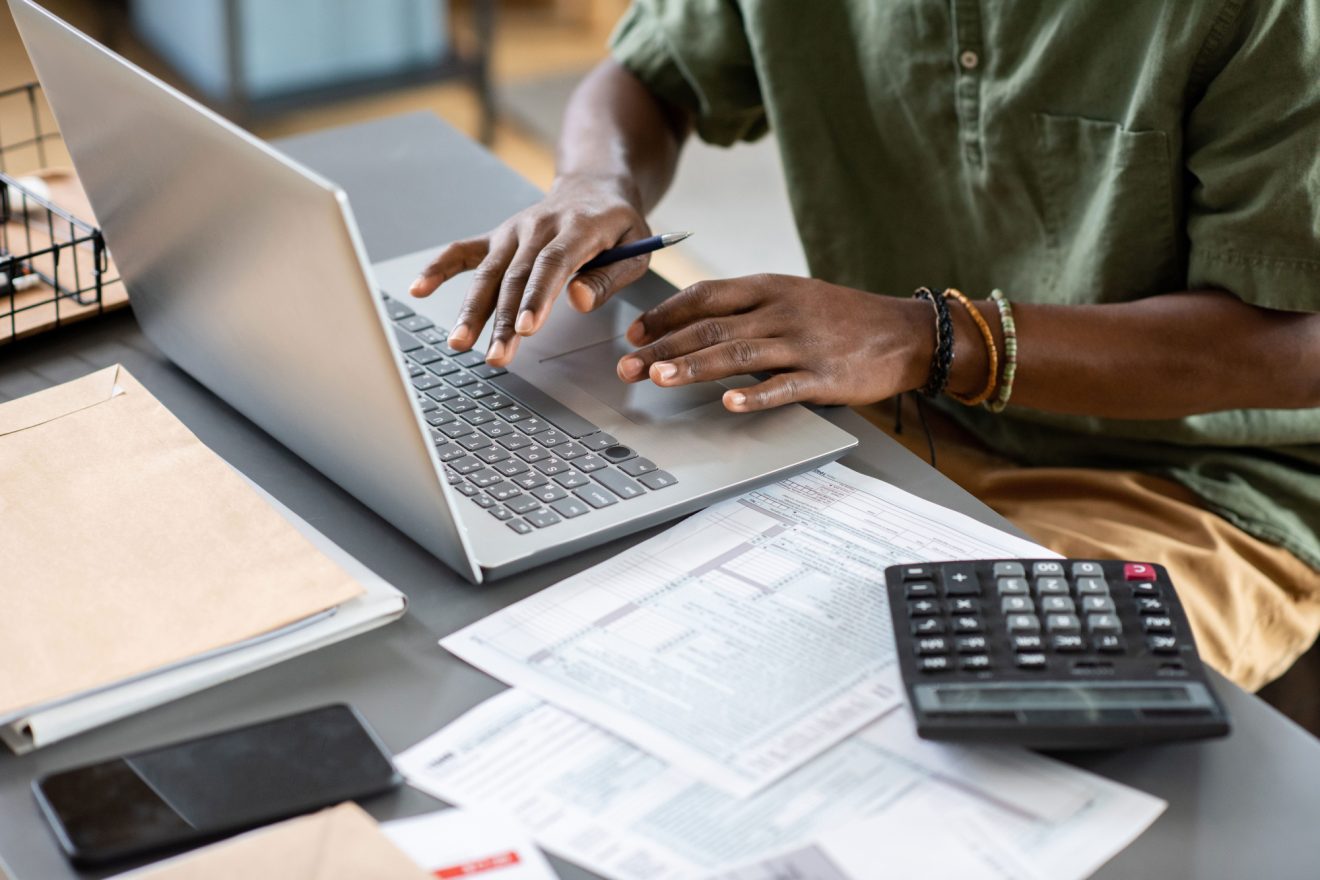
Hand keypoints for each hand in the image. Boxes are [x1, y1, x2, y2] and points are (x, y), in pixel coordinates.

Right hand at [408, 175, 652, 365]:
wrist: (594, 186)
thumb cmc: (618, 225)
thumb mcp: (636, 248)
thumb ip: (611, 276)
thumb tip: (579, 301)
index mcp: (577, 227)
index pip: (552, 264)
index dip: (536, 297)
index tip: (525, 329)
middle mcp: (538, 226)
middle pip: (516, 277)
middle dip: (502, 320)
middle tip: (495, 357)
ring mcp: (513, 231)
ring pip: (488, 273)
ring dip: (471, 310)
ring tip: (459, 343)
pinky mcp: (498, 237)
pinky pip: (464, 251)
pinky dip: (439, 268)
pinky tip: (419, 289)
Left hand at [615, 275, 934, 411]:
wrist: (905, 332)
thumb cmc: (842, 318)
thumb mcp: (793, 297)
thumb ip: (748, 308)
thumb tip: (693, 325)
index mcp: (770, 288)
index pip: (706, 296)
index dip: (666, 314)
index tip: (635, 333)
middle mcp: (781, 311)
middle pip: (711, 328)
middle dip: (664, 347)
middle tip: (628, 367)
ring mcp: (803, 343)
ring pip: (738, 354)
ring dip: (694, 367)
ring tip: (659, 378)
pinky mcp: (824, 376)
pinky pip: (783, 387)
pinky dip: (754, 396)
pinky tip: (728, 404)